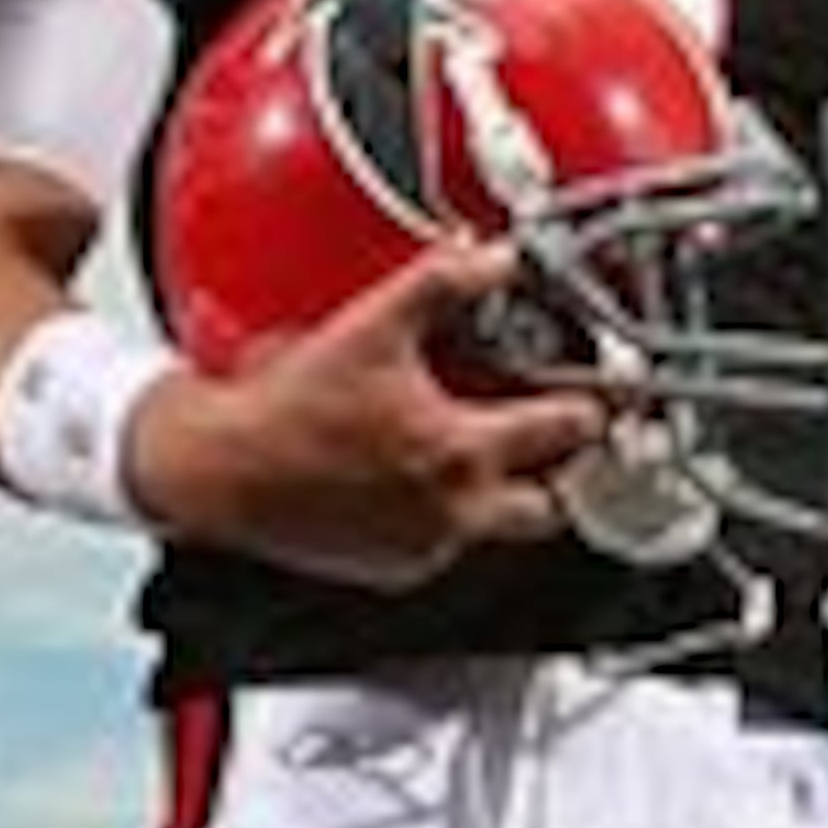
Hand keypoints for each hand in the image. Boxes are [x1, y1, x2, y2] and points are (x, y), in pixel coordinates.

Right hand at [150, 244, 607, 587]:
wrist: (225, 473)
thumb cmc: (289, 410)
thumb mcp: (374, 324)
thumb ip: (447, 282)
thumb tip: (496, 258)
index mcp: (460, 450)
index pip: (567, 431)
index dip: (594, 404)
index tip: (602, 395)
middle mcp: (452, 511)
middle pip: (552, 507)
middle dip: (560, 474)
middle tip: (552, 440)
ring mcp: (424, 547)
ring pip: (496, 529)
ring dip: (498, 495)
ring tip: (473, 452)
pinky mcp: (393, 569)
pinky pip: (443, 546)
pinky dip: (443, 517)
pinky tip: (414, 479)